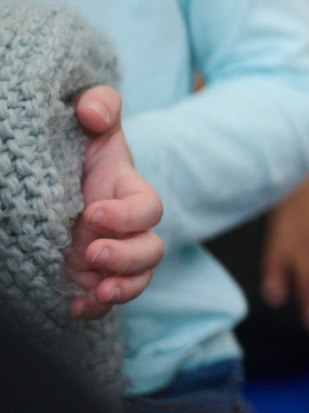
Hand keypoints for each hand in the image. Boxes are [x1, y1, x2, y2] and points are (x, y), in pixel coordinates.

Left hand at [65, 86, 165, 318]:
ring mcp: (109, 252)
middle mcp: (124, 228)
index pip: (148, 209)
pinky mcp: (86, 274)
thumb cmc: (77, 139)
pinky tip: (75, 307)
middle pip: (150, 250)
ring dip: (122, 289)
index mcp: (128, 192)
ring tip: (98, 292)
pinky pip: (101, 298)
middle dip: (127, 257)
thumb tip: (92, 113)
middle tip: (92, 252)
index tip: (92, 212)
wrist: (54, 167)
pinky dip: (93, 308)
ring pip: (135, 279)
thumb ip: (99, 104)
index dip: (128, 215)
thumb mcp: (88, 115)